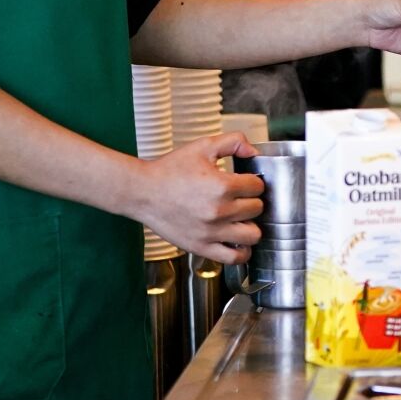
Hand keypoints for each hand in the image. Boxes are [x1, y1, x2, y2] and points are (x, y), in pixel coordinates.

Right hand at [127, 131, 264, 263]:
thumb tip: (254, 151)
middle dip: (251, 201)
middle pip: (257, 209)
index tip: (245, 183)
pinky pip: (234, 257)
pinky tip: (236, 240)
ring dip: (250, 225)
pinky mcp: (201, 247)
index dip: (253, 182)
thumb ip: (233, 142)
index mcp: (221, 186)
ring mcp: (211, 232)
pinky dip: (242, 251)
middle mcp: (219, 211)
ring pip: (253, 234)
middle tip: (241, 198)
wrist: (142, 192)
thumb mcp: (203, 147)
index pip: (258, 187)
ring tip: (240, 219)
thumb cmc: (169, 170)